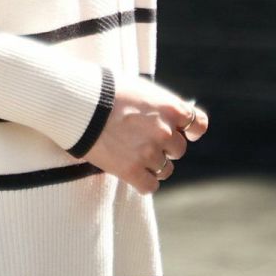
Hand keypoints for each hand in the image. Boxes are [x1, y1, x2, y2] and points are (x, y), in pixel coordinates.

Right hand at [83, 74, 208, 194]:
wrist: (76, 103)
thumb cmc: (104, 90)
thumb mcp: (139, 90)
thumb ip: (158, 106)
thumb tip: (170, 117)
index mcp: (170, 108)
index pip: (198, 125)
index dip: (190, 130)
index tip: (183, 132)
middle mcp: (165, 131)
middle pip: (178, 149)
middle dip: (164, 147)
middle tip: (143, 140)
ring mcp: (148, 152)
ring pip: (164, 169)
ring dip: (152, 164)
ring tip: (132, 155)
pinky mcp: (130, 170)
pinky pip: (150, 186)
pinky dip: (143, 182)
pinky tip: (132, 174)